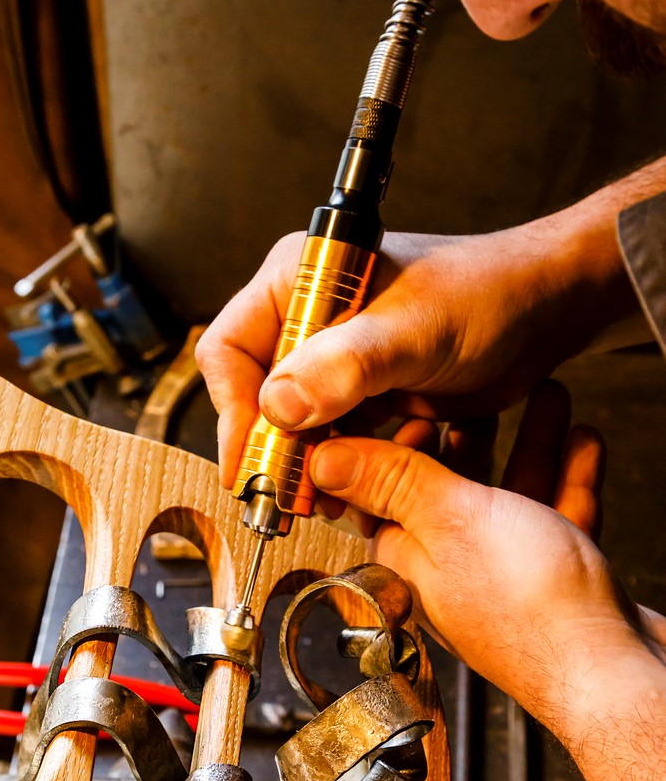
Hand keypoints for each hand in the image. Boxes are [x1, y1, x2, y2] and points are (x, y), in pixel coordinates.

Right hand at [197, 212, 636, 487]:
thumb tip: (276, 406)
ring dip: (303, 464)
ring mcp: (337, 356)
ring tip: (321, 500)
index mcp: (301, 279)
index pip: (231, 349)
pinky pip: (332, 434)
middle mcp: (309, 317)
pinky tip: (356, 489)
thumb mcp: (415, 331)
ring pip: (293, 423)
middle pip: (256, 394)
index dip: (232, 410)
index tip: (252, 462)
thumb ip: (346, 366)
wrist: (549, 307)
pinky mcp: (366, 389)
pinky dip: (339, 464)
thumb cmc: (488, 295)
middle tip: (285, 497)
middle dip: (269, 449)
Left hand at [308, 382, 656, 731]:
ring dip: (527, 444)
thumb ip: (391, 482)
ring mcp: (501, 579)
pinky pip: (553, 518)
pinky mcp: (551, 584)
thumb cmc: (533, 613)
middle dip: (470, 432)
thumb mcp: (449, 521)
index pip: (382, 489)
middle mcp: (447, 572)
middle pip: (449, 486)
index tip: (419, 396)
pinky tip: (581, 444)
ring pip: (508, 495)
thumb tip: (325, 459)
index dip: (398, 438)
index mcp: (407, 558)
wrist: (612, 673)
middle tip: (485, 389)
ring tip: (545, 397)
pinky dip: (566, 477)